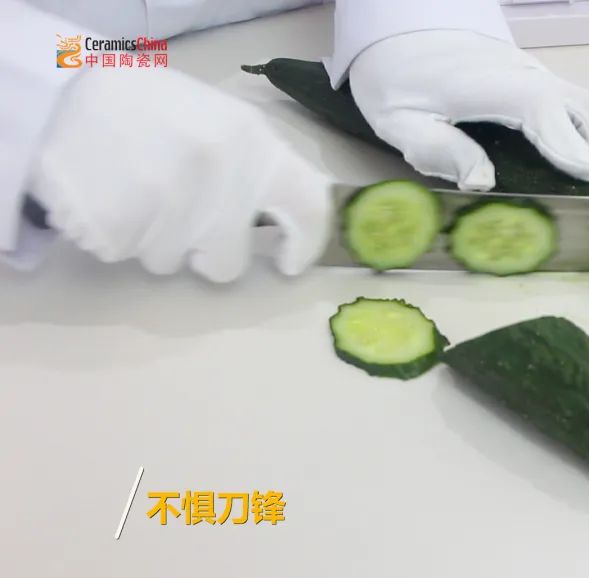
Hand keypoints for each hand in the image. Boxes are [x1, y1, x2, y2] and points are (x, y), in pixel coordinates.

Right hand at [28, 68, 330, 281]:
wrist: (69, 93)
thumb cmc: (156, 110)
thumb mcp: (222, 120)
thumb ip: (259, 166)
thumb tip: (287, 214)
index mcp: (254, 141)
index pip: (307, 206)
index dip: (305, 243)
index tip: (290, 262)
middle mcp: (221, 171)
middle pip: (228, 260)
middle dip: (209, 253)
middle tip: (186, 220)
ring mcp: (170, 199)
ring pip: (173, 262)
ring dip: (158, 241)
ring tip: (139, 193)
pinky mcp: (122, 221)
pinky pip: (131, 255)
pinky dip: (122, 236)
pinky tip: (114, 198)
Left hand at [348, 30, 588, 190]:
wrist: (392, 38)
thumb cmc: (395, 85)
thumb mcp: (402, 125)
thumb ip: (441, 152)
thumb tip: (483, 182)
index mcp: (490, 84)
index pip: (547, 111)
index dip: (576, 147)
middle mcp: (521, 72)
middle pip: (583, 109)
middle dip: (586, 152)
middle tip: (570, 191)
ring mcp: (530, 70)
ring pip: (583, 103)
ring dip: (584, 139)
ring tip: (561, 175)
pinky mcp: (530, 75)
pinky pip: (568, 101)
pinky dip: (573, 129)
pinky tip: (548, 153)